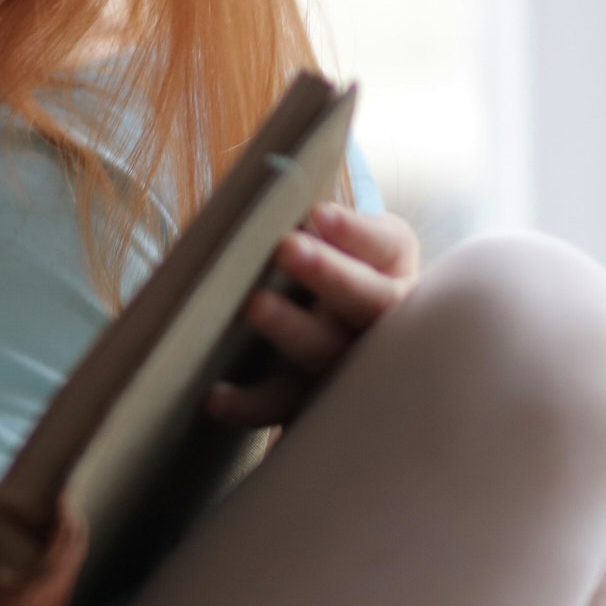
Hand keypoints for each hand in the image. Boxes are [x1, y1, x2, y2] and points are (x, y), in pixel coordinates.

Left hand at [202, 204, 421, 429]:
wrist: (320, 330)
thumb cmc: (320, 268)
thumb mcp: (326, 241)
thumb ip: (310, 227)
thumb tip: (262, 199)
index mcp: (389, 267)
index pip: (384, 245)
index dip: (355, 231)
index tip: (319, 213)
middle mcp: (380, 319)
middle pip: (367, 300)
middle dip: (329, 274)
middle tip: (289, 247)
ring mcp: (347, 364)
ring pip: (327, 352)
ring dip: (291, 330)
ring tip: (254, 304)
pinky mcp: (309, 402)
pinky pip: (282, 405)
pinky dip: (249, 403)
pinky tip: (215, 396)